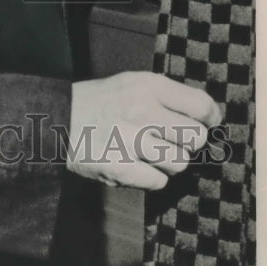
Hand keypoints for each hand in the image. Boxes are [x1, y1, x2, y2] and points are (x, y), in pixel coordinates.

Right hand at [67, 72, 222, 189]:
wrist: (57, 118)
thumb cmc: (100, 102)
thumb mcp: (131, 83)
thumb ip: (167, 95)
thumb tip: (208, 116)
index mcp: (146, 86)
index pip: (201, 106)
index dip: (209, 118)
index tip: (205, 123)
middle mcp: (140, 111)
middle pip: (195, 138)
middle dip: (187, 142)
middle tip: (168, 138)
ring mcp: (130, 141)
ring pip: (179, 163)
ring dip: (167, 161)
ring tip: (146, 151)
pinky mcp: (120, 167)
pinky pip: (158, 181)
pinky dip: (150, 177)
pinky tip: (134, 163)